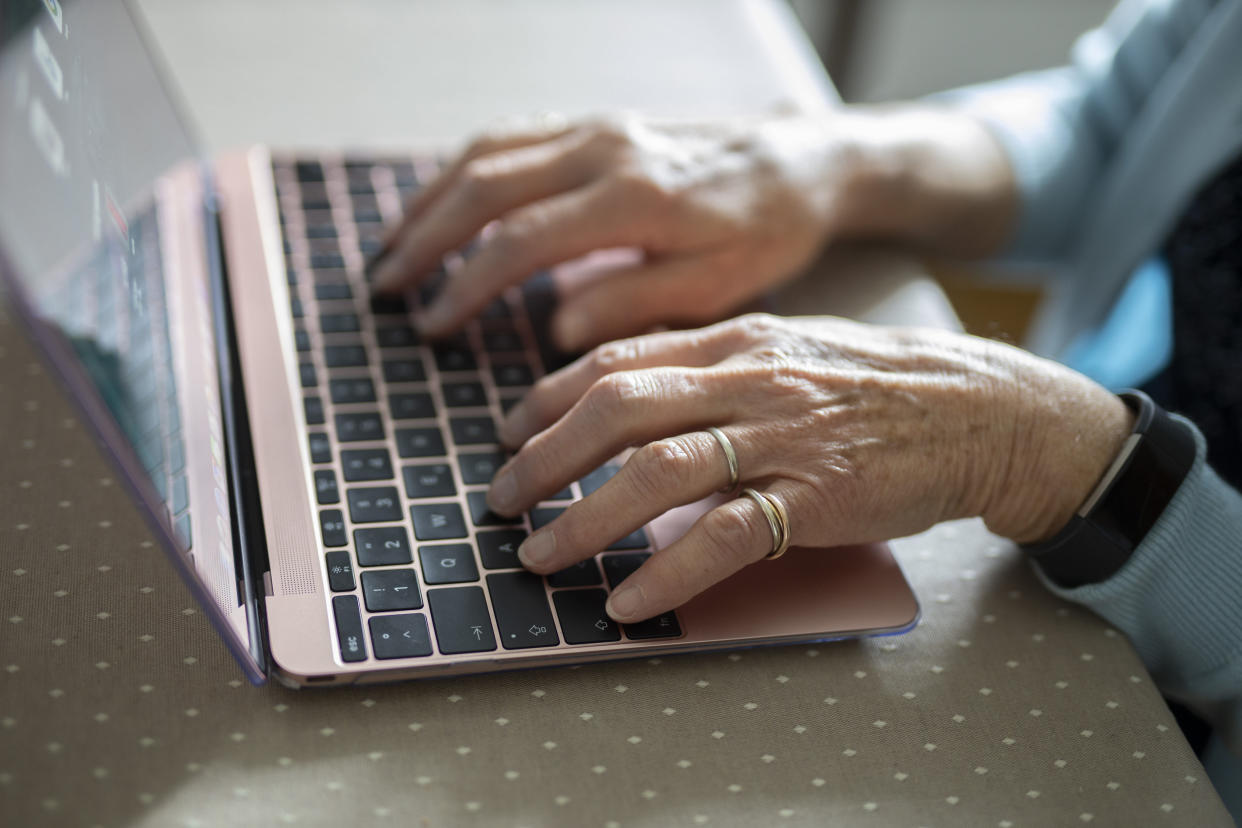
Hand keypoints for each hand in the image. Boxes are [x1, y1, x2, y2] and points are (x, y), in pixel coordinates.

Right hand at [371, 113, 852, 349]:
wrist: (803, 161)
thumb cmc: (766, 231)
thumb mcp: (714, 286)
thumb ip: (632, 305)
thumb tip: (556, 329)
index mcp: (630, 200)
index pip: (519, 241)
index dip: (465, 285)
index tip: (432, 324)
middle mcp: (603, 151)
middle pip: (484, 186)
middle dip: (424, 237)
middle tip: (385, 285)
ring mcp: (597, 129)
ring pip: (488, 153)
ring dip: (432, 198)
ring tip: (395, 245)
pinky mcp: (598, 123)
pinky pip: (514, 135)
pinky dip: (467, 168)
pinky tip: (446, 200)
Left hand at [485, 314, 1132, 622]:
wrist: (981, 409)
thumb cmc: (876, 384)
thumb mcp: (788, 348)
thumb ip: (712, 366)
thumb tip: (632, 396)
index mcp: (734, 339)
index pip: (617, 359)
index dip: (548, 397)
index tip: (508, 433)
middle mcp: (748, 379)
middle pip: (618, 408)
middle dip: (544, 458)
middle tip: (501, 501)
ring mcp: (783, 436)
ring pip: (658, 470)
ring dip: (585, 518)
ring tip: (539, 556)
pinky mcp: (818, 496)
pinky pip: (727, 534)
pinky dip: (666, 569)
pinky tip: (625, 597)